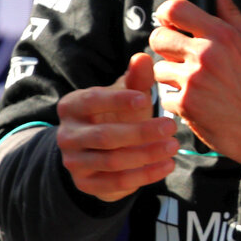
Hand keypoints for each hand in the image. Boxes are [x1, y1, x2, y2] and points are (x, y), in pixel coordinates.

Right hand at [55, 51, 177, 202]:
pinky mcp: (85, 184)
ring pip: (112, 161)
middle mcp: (67, 134)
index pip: (92, 100)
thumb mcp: (126, 95)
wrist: (100, 150)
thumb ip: (136, 78)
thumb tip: (143, 57)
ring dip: (147, 155)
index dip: (118, 100)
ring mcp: (73, 162)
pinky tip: (166, 166)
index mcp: (72, 106)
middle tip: (171, 126)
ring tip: (174, 146)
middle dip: (141, 132)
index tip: (146, 98)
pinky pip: (116, 183)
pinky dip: (144, 176)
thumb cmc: (117, 113)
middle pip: (104, 135)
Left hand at [150, 0, 240, 168]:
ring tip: (193, 84)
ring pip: (159, 69)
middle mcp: (204, 55)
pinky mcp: (185, 105)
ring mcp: (192, 81)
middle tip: (179, 55)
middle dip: (165, 45)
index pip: (176, 9)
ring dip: (171, 76)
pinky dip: (177, 101)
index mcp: (221, 35)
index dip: (168, 14)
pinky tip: (196, 103)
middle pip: (158, 38)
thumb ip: (230, 12)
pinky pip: (165, 97)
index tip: (172, 22)